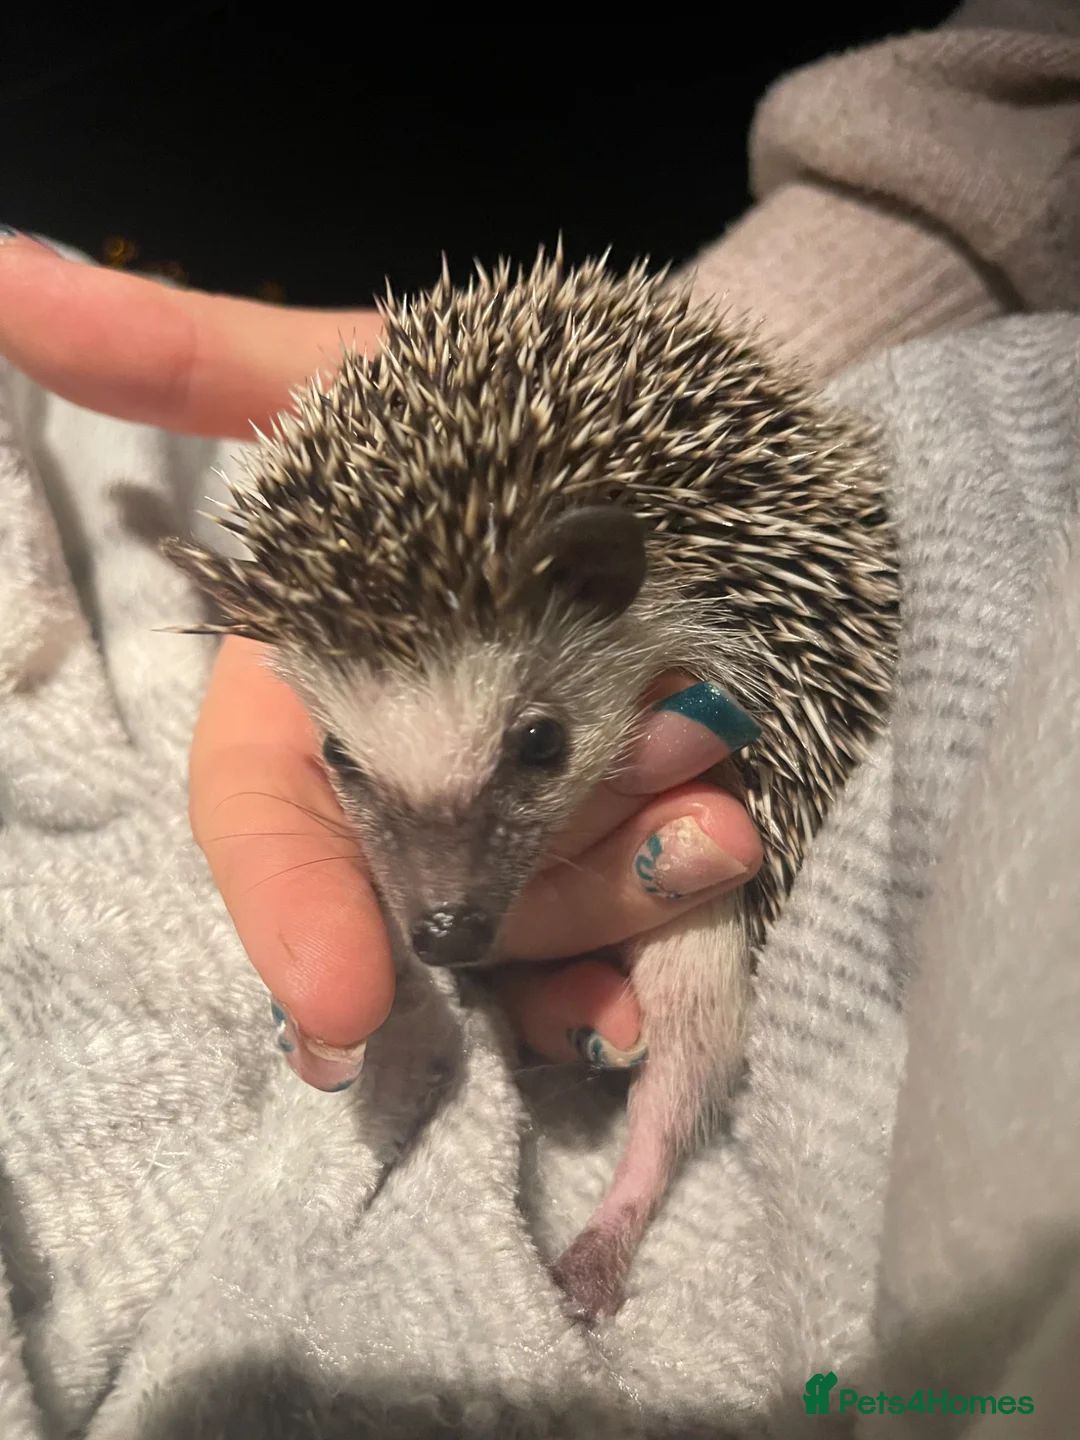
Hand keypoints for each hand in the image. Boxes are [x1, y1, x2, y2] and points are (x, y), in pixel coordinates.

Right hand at [0, 234, 762, 1086]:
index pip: (270, 825)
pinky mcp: (620, 855)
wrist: (675, 438)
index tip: (336, 1007)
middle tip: (660, 785)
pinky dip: (656, 961)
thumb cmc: (495, 415)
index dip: (288, 912)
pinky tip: (700, 934)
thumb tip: (9, 276)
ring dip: (624, 898)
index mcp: (315, 703)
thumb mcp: (356, 385)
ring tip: (720, 824)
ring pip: (535, 931)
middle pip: (424, 903)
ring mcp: (515, 839)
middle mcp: (404, 791)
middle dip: (533, 881)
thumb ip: (192, 362)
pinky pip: (623, 952)